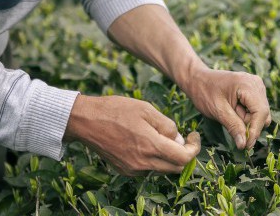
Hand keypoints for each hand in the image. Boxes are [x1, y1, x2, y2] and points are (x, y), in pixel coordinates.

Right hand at [64, 95, 199, 175]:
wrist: (85, 121)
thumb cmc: (116, 111)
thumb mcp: (146, 109)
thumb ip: (167, 126)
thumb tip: (178, 139)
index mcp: (150, 146)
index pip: (184, 158)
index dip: (194, 148)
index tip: (194, 137)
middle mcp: (143, 163)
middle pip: (175, 167)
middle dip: (184, 154)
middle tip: (184, 138)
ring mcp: (133, 169)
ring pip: (162, 169)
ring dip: (169, 157)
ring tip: (162, 137)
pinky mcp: (125, 170)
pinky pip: (148, 169)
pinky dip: (154, 159)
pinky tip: (147, 143)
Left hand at [181, 68, 270, 149]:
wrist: (198, 80)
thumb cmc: (204, 92)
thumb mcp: (218, 111)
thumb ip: (233, 126)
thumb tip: (244, 145)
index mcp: (248, 85)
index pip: (261, 112)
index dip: (255, 131)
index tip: (246, 146)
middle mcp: (256, 83)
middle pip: (263, 114)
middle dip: (249, 125)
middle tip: (230, 123)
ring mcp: (256, 86)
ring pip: (261, 114)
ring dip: (247, 120)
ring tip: (230, 114)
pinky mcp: (254, 91)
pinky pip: (256, 110)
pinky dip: (246, 115)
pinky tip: (234, 110)